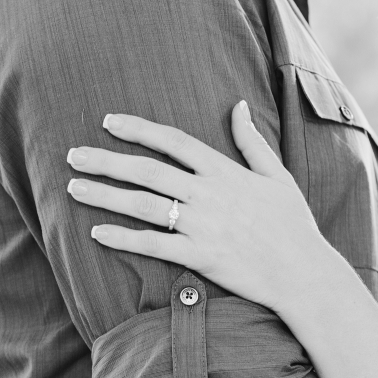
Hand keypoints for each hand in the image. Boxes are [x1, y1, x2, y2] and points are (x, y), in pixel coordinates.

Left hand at [65, 101, 336, 313]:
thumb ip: (252, 140)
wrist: (304, 272)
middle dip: (107, 161)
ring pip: (143, 205)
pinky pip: (154, 245)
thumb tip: (238, 104)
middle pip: (147, 171)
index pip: (173, 141)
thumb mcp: (277, 174)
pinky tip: (98, 233)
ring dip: (105, 195)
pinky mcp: (199, 256)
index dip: (138, 129)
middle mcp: (208, 194)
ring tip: (74, 189)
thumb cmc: (293, 224)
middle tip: (73, 156)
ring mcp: (202, 225)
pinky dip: (124, 238)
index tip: (109, 122)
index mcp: (225, 171)